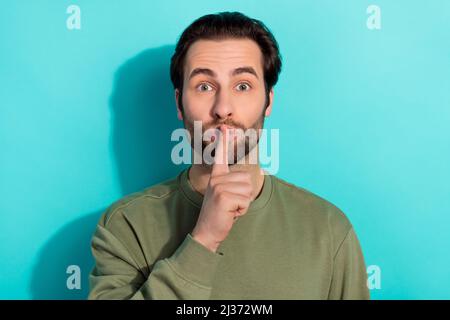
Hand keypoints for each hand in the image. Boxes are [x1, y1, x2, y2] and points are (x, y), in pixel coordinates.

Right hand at [192, 125, 253, 251]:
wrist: (207, 232)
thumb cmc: (220, 214)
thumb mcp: (225, 195)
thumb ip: (232, 185)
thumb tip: (246, 178)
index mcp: (216, 177)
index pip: (220, 156)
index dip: (224, 142)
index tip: (224, 129)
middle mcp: (216, 179)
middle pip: (247, 179)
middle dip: (244, 195)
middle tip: (230, 204)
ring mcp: (219, 187)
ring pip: (248, 190)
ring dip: (243, 203)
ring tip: (230, 208)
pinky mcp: (224, 197)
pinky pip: (245, 201)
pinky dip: (242, 211)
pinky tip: (230, 213)